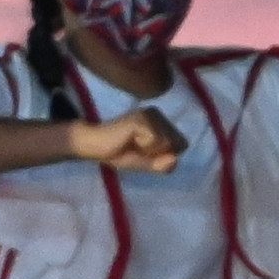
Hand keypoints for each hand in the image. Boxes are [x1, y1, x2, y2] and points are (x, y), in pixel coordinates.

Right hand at [70, 107, 184, 173]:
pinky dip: (143, 147)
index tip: (144, 151)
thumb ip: (163, 164)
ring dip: (149, 151)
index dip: (165, 154)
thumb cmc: (119, 153)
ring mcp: (149, 114)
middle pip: (177, 144)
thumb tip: (174, 159)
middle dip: (158, 153)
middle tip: (136, 147)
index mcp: (161, 120)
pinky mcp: (141, 119)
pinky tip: (128, 140)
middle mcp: (157, 113)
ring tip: (131, 143)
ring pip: (167, 142)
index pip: (182, 144)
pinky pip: (155, 141)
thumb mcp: (147, 163)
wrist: (95, 147)